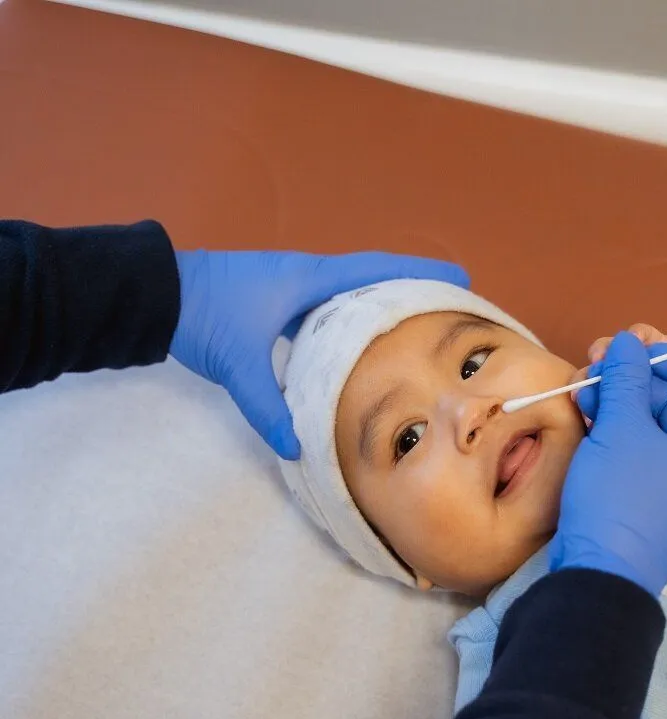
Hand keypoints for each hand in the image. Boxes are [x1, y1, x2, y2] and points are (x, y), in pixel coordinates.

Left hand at [170, 249, 468, 458]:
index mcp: (310, 279)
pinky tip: (361, 351)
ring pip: (353, 297)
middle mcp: (310, 278)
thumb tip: (297, 448)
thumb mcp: (238, 363)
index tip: (461, 278)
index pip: (378, 270)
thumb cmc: (202, 314)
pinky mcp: (279, 303)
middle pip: (375, 280)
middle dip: (414, 291)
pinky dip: (352, 325)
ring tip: (418, 331)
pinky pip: (330, 311)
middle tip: (453, 308)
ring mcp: (294, 289)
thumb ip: (267, 406)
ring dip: (384, 308)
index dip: (421, 274)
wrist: (154, 295)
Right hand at [551, 332, 666, 596]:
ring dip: (621, 402)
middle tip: (595, 368)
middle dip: (637, 380)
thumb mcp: (622, 429)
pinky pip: (642, 452)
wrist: (601, 575)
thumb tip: (628, 342)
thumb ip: (627, 379)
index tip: (641, 355)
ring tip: (582, 393)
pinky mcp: (650, 499)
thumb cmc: (621, 497)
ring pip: (655, 426)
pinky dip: (618, 431)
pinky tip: (586, 419)